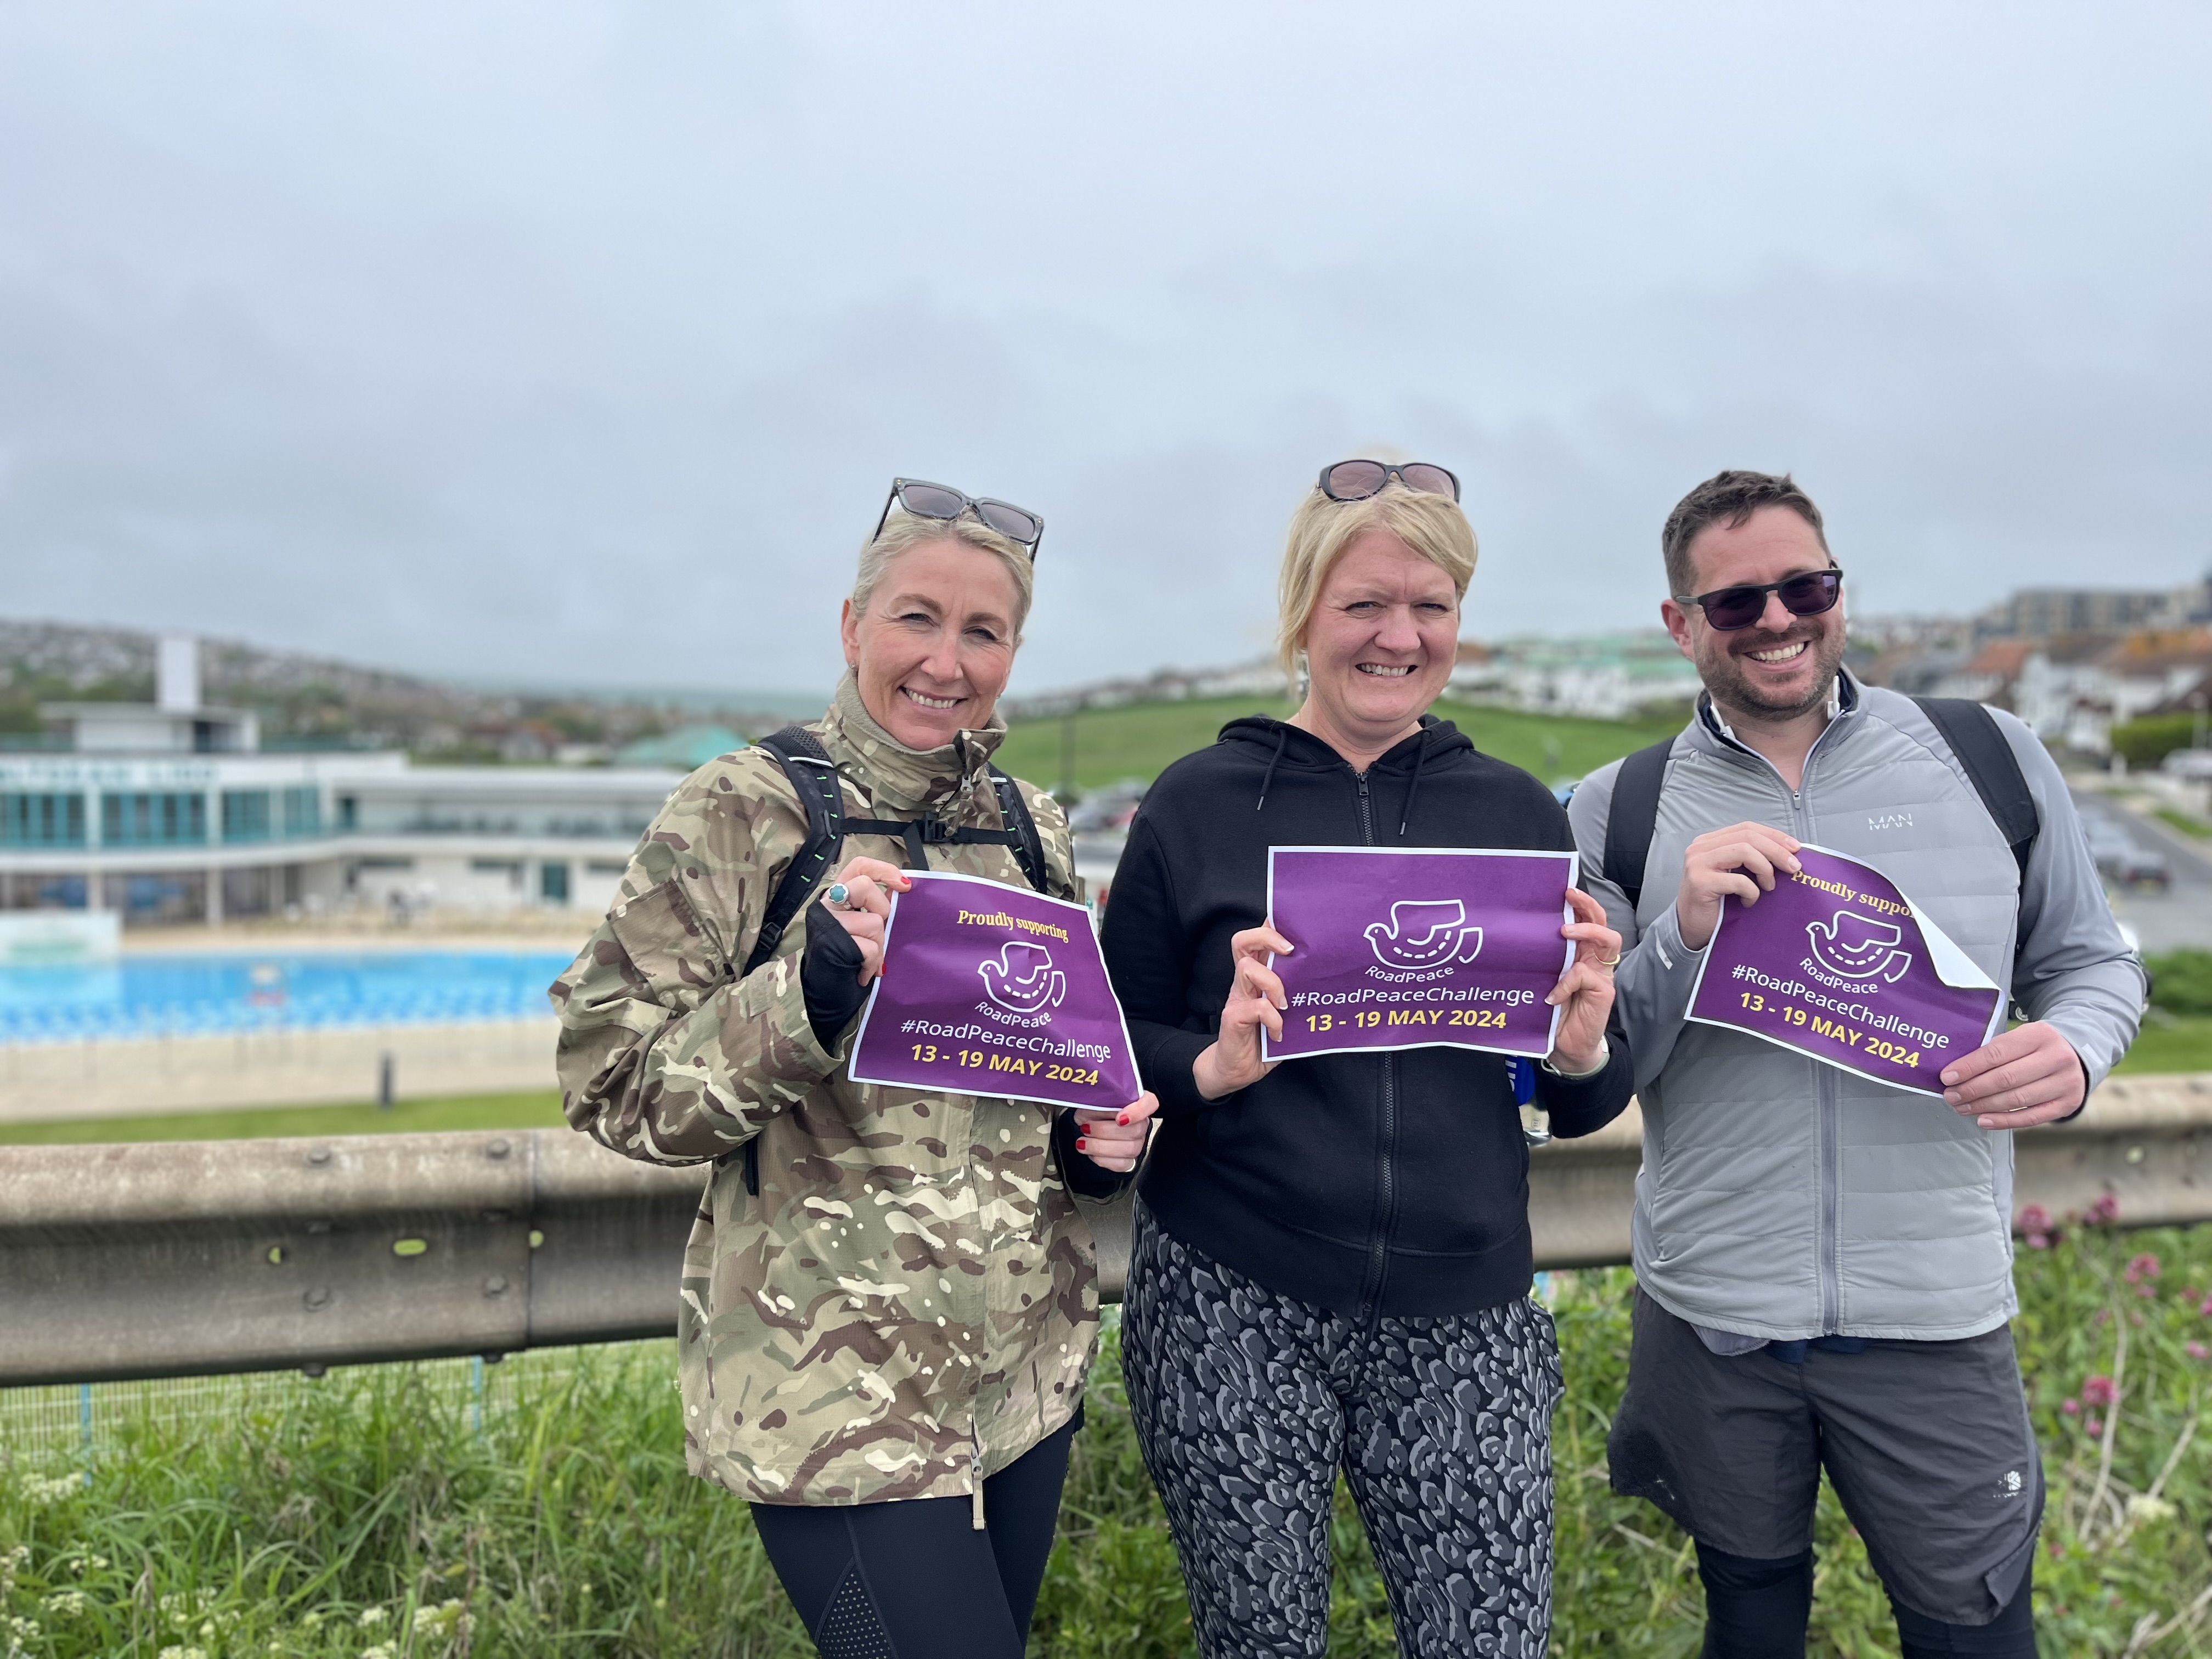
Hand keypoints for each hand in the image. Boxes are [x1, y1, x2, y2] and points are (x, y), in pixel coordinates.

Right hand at [817, 856, 908, 983]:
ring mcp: (827, 924)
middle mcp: (827, 905)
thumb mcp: (865, 927)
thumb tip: (900, 889)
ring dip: (878, 946)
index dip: (883, 869)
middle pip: (864, 886)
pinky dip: (872, 963)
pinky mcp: (831, 945)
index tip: (904, 885)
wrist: (829, 995)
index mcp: (837, 896)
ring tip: (869, 959)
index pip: (858, 866)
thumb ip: (876, 907)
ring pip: (872, 922)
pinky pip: (869, 948)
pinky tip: (864, 972)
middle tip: (878, 931)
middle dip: (882, 910)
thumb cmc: (851, 959)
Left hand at [1071, 1094, 1158, 1172]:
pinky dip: (1102, 1159)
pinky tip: (1090, 1152)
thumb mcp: (1091, 1101)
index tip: (1120, 1119)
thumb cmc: (1091, 1110)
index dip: (1138, 1112)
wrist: (1084, 1126)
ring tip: (1082, 1142)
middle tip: (1086, 1128)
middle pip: (1136, 1130)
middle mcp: (1141, 1123)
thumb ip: (1100, 1102)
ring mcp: (1138, 1143)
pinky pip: (1121, 1164)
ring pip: (1129, 1149)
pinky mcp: (1130, 1160)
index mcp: (1137, 1101)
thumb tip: (1098, 1108)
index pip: (1149, 1103)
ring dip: (1100, 1146)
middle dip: (1105, 1131)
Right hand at [1193, 922, 1290, 1099]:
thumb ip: (1298, 996)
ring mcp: (1237, 998)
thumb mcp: (1287, 1013)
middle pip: (1243, 942)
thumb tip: (1330, 983)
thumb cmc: (1265, 1040)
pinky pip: (1255, 1006)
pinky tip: (1279, 1033)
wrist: (1238, 1070)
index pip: (1258, 939)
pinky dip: (1273, 1018)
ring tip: (1285, 1003)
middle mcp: (1245, 982)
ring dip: (1272, 982)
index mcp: (1257, 976)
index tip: (1294, 924)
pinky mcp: (1233, 1018)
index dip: (1271, 925)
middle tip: (1289, 950)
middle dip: (1267, 937)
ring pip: (1246, 968)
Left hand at [1546, 888, 1618, 1073]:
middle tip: (1569, 896)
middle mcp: (1594, 958)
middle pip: (1601, 921)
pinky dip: (1566, 983)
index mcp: (1580, 952)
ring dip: (1587, 931)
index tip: (1563, 890)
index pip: (1586, 919)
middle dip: (1587, 905)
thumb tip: (1521, 935)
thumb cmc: (1552, 1010)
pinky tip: (1551, 996)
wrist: (1565, 1046)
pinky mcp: (1604, 991)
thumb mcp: (1543, 979)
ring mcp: (1601, 974)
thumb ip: (1542, 960)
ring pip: (1608, 940)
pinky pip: (1586, 976)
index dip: (1579, 903)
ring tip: (1565, 933)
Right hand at [1675, 822, 1802, 950]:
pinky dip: (1752, 892)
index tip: (1796, 849)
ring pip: (1745, 852)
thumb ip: (1749, 859)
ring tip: (1769, 887)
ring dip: (1765, 870)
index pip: (1747, 828)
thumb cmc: (1716, 903)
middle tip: (1794, 868)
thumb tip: (1787, 853)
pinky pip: (1739, 881)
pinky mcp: (1700, 882)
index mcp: (1709, 842)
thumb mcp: (1733, 873)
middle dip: (1777, 851)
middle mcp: (1700, 848)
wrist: (1691, 929)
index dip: (1774, 835)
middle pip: (1748, 836)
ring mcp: (1698, 863)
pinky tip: (1749, 902)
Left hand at [1942, 1022, 2086, 1128]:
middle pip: (2006, 1079)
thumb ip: (1995, 1051)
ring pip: (2017, 1099)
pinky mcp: (2068, 1104)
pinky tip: (1983, 1120)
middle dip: (1973, 1089)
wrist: (2077, 1054)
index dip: (1969, 1067)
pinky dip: (2004, 1121)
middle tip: (1951, 1096)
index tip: (1947, 1077)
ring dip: (1984, 1106)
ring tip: (1962, 1108)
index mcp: (2039, 1035)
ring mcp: (2066, 1083)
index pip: (1997, 1053)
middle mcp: (2057, 1058)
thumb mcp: (2020, 1037)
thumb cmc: (2035, 1046)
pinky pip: (2031, 1117)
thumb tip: (1956, 1073)